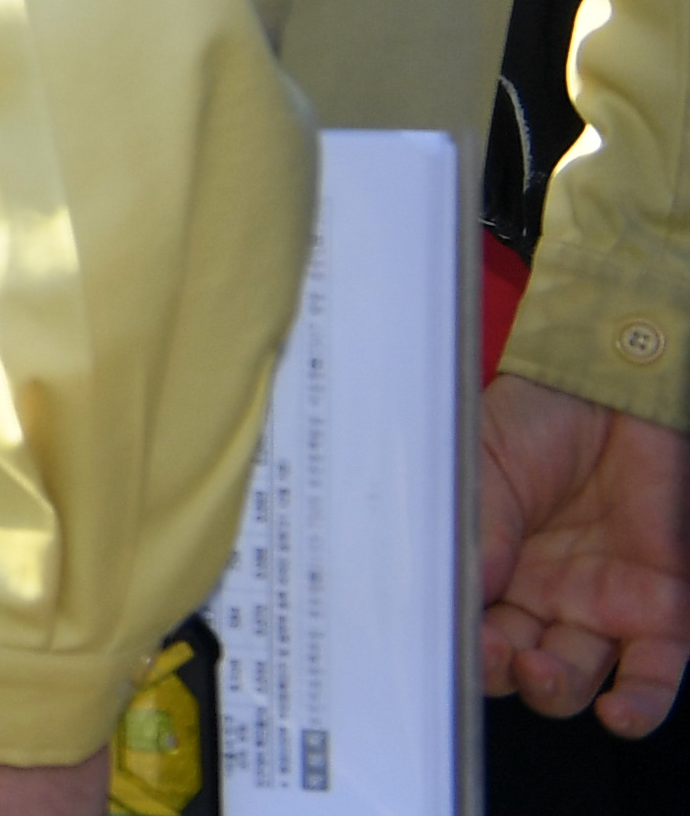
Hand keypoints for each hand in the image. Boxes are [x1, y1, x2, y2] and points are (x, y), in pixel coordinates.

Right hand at [482, 373, 689, 734]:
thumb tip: (451, 599)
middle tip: (489, 648)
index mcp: (489, 568)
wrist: (614, 390)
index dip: (453, 643)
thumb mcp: (483, 469)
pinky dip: (635, 708)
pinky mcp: (662, 612)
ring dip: (551, 689)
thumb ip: (473, 533)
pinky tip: (613, 712)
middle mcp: (541, 599)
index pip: (464, 627)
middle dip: (496, 669)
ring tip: (536, 666)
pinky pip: (651, 677)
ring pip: (571, 681)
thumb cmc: (539, 420)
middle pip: (512, 666)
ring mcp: (600, 608)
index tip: (439, 640)